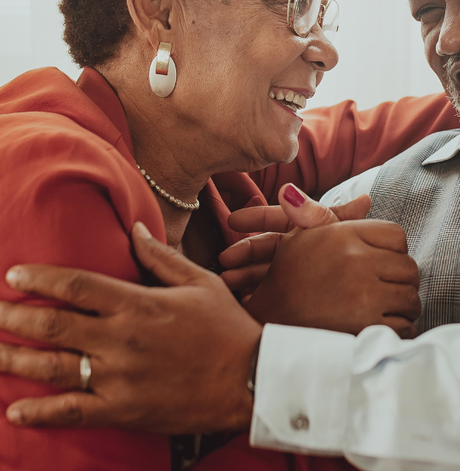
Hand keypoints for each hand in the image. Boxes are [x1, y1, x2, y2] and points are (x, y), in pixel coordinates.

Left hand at [0, 223, 260, 431]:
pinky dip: (41, 412)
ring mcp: (120, 379)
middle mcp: (122, 341)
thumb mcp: (201, 283)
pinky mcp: (124, 411)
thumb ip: (161, 258)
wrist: (252, 381)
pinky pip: (72, 413)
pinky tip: (17, 410)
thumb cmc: (229, 327)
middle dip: (13, 318)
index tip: (14, 276)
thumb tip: (133, 229)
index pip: (75, 286)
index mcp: (139, 305)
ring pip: (53, 369)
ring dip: (14, 361)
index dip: (39, 279)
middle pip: (52, 327)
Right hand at [219, 183, 370, 293]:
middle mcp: (303, 252)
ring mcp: (297, 276)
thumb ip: (346, 223)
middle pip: (269, 246)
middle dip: (247, 250)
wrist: (365, 313)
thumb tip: (364, 198)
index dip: (258, 217)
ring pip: (267, 270)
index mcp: (312, 232)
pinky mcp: (294, 300)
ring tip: (230, 281)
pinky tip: (245, 302)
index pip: (281, 217)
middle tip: (226, 258)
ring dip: (246, 273)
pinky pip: (271, 294)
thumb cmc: (354, 269)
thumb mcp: (341, 243)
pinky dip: (257, 295)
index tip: (233, 219)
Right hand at [245, 218, 420, 337]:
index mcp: (343, 236)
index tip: (385, 263)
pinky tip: (386, 328)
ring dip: (404, 307)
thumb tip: (365, 199)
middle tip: (393, 289)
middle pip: (408, 267)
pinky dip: (400, 330)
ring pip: (410, 298)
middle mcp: (356, 261)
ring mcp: (363, 295)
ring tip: (391, 309)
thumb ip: (334, 216)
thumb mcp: (302, 239)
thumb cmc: (286, 279)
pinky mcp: (366, 326)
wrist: (267, 325)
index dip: (394, 250)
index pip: (396, 235)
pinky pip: (403, 327)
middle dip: (402, 280)